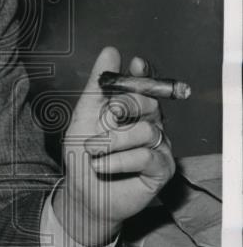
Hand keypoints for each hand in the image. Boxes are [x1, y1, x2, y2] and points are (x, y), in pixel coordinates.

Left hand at [53, 46, 175, 246]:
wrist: (83, 196)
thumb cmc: (83, 157)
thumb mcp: (83, 117)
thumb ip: (97, 86)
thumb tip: (111, 51)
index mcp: (133, 110)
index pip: (145, 85)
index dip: (142, 74)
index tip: (135, 64)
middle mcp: (150, 124)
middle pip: (149, 103)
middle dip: (122, 108)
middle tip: (103, 121)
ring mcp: (159, 146)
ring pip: (145, 131)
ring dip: (112, 142)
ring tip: (93, 153)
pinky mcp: (163, 169)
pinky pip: (146, 156)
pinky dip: (118, 161)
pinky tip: (102, 166)